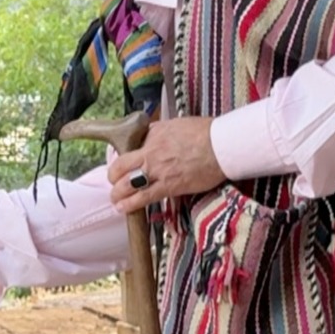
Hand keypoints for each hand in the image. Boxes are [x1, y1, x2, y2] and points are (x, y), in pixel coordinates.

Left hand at [105, 116, 226, 213]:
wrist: (221, 146)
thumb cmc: (204, 133)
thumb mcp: (174, 125)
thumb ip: (158, 132)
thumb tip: (149, 135)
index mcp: (152, 136)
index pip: (125, 147)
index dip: (120, 159)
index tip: (121, 165)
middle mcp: (150, 154)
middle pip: (119, 167)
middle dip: (113, 177)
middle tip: (115, 182)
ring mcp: (158, 171)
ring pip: (126, 185)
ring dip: (118, 194)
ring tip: (116, 199)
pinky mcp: (168, 187)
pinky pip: (143, 198)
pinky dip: (130, 205)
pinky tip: (123, 208)